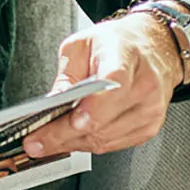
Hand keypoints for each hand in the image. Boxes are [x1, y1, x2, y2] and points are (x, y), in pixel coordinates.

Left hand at [24, 7, 184, 158]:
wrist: (153, 49)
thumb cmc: (117, 43)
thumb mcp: (81, 44)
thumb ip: (67, 74)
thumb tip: (52, 103)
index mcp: (124, 59)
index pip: (113, 87)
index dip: (93, 108)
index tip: (71, 122)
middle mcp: (143, 88)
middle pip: (103, 121)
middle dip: (64, 135)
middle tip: (36, 143)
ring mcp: (149, 111)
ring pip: (106, 138)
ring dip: (72, 144)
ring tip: (45, 144)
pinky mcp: (148, 128)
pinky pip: (114, 145)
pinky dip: (88, 145)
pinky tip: (69, 141)